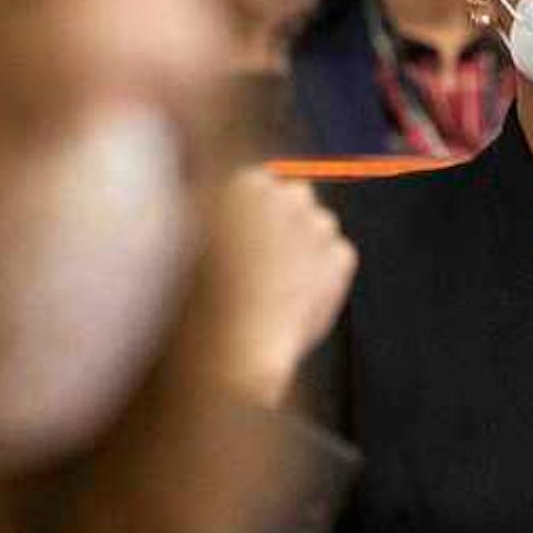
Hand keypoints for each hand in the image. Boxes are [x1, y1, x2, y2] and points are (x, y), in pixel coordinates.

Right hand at [218, 170, 356, 407]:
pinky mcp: (339, 258)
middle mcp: (284, 196)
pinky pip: (338, 255)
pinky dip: (325, 274)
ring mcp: (317, 226)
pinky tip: (297, 301)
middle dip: (286, 220)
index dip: (255, 212)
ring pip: (320, 224)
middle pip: (296, 194)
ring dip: (306, 245)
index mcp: (242, 185)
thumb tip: (246, 196)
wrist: (232, 350)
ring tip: (276, 287)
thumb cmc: (199, 305)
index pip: (261, 181)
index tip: (247, 240)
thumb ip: (222, 216)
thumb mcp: (193, 246)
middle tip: (265, 262)